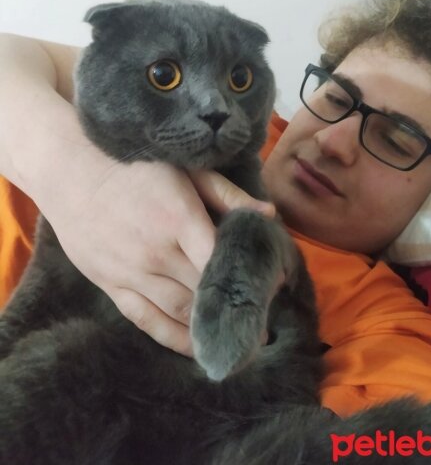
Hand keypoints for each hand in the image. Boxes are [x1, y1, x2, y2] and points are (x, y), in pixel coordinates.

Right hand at [32, 115, 273, 355]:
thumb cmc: (134, 167)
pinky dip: (173, 337)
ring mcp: (132, 273)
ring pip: (179, 311)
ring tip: (237, 341)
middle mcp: (158, 253)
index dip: (251, 279)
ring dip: (209, 329)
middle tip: (260, 319)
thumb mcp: (184, 170)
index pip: (223, 262)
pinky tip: (194, 348)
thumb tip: (268, 215)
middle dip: (235, 307)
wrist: (72, 173)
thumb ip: (227, 194)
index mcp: (180, 220)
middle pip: (205, 290)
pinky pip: (147, 320)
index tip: (273, 291)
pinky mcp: (112, 286)